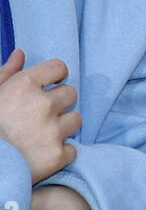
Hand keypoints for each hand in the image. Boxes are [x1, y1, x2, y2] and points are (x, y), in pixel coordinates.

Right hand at [0, 52, 80, 183]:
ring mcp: (52, 131)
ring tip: (40, 136)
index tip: (49, 86)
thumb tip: (20, 53)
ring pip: (75, 120)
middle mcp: (43, 105)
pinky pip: (72, 149)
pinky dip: (60, 153)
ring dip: (62, 127)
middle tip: (39, 117)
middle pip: (70, 94)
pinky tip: (42, 154)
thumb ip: (6, 73)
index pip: (59, 67)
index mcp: (24, 86)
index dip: (55, 76)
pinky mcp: (57, 156)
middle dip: (58, 103)